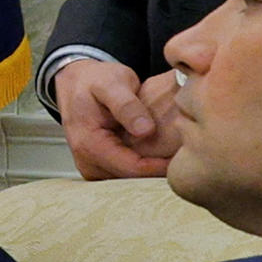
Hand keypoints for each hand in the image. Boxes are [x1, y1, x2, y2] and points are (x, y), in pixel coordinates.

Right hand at [53, 56, 180, 181]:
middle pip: (130, 180)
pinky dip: (142, 168)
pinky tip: (156, 154)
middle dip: (157, 171)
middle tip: (184, 156)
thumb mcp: (111, 84)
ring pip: (128, 181)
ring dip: (150, 172)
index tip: (185, 157)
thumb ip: (127, 106)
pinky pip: (124, 175)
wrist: (76, 80)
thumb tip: (145, 130)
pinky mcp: (99, 167)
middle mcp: (87, 161)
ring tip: (172, 155)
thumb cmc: (93, 80)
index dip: (160, 166)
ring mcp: (92, 166)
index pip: (131, 168)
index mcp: (88, 144)